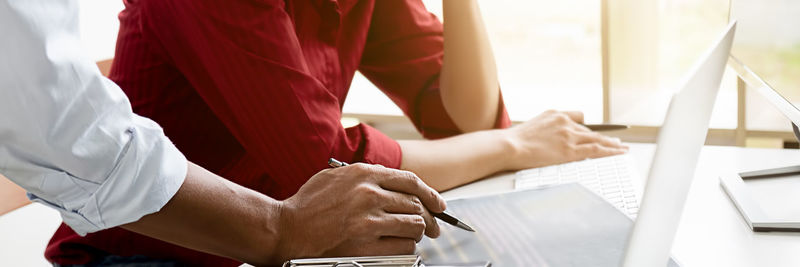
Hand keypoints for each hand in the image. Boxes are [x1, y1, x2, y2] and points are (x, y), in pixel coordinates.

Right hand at [275, 163, 445, 260]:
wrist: (285, 230)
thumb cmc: (305, 205)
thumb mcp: (333, 176)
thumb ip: (363, 175)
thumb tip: (391, 182)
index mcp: (363, 174)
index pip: (410, 181)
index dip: (430, 193)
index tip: (438, 203)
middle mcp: (369, 194)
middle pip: (416, 204)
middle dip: (430, 217)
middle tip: (434, 226)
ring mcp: (369, 221)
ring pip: (413, 225)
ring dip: (418, 232)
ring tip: (415, 236)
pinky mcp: (367, 246)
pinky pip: (403, 246)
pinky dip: (406, 247)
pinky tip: (400, 246)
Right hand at [502, 110, 627, 169]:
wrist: (509, 146)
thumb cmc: (513, 142)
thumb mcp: (530, 128)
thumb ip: (543, 131)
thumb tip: (544, 141)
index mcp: (554, 114)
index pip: (577, 117)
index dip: (586, 126)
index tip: (593, 130)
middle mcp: (564, 122)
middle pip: (588, 130)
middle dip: (602, 137)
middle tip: (616, 141)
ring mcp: (569, 135)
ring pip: (597, 139)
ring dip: (612, 144)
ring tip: (622, 148)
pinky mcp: (571, 150)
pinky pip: (597, 150)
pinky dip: (611, 151)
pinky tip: (619, 153)